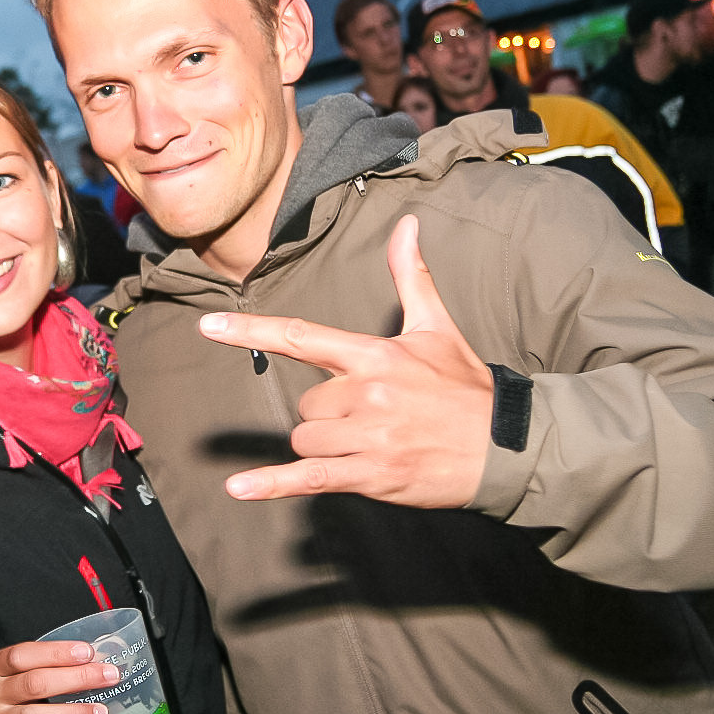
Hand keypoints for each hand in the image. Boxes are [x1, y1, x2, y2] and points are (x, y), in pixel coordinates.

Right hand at [0, 640, 120, 713]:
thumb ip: (40, 666)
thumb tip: (90, 660)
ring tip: (99, 711)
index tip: (87, 652)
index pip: (23, 655)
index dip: (56, 652)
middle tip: (107, 677)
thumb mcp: (7, 674)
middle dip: (76, 679)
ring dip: (72, 713)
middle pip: (34, 684)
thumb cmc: (0, 698)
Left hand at [200, 215, 493, 507]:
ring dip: (326, 447)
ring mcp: (366, 437)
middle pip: (306, 405)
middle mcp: (365, 394)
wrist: (506, 448)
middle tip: (376, 418)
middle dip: (328, 415)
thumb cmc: (465, 388)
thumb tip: (408, 224)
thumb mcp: (437, 327)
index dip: (250, 331)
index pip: (301, 337)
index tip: (207, 325)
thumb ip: (411, 277)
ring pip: (306, 440)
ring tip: (373, 444)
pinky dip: (272, 485)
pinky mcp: (370, 474)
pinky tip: (238, 489)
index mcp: (374, 356)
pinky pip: (309, 478)